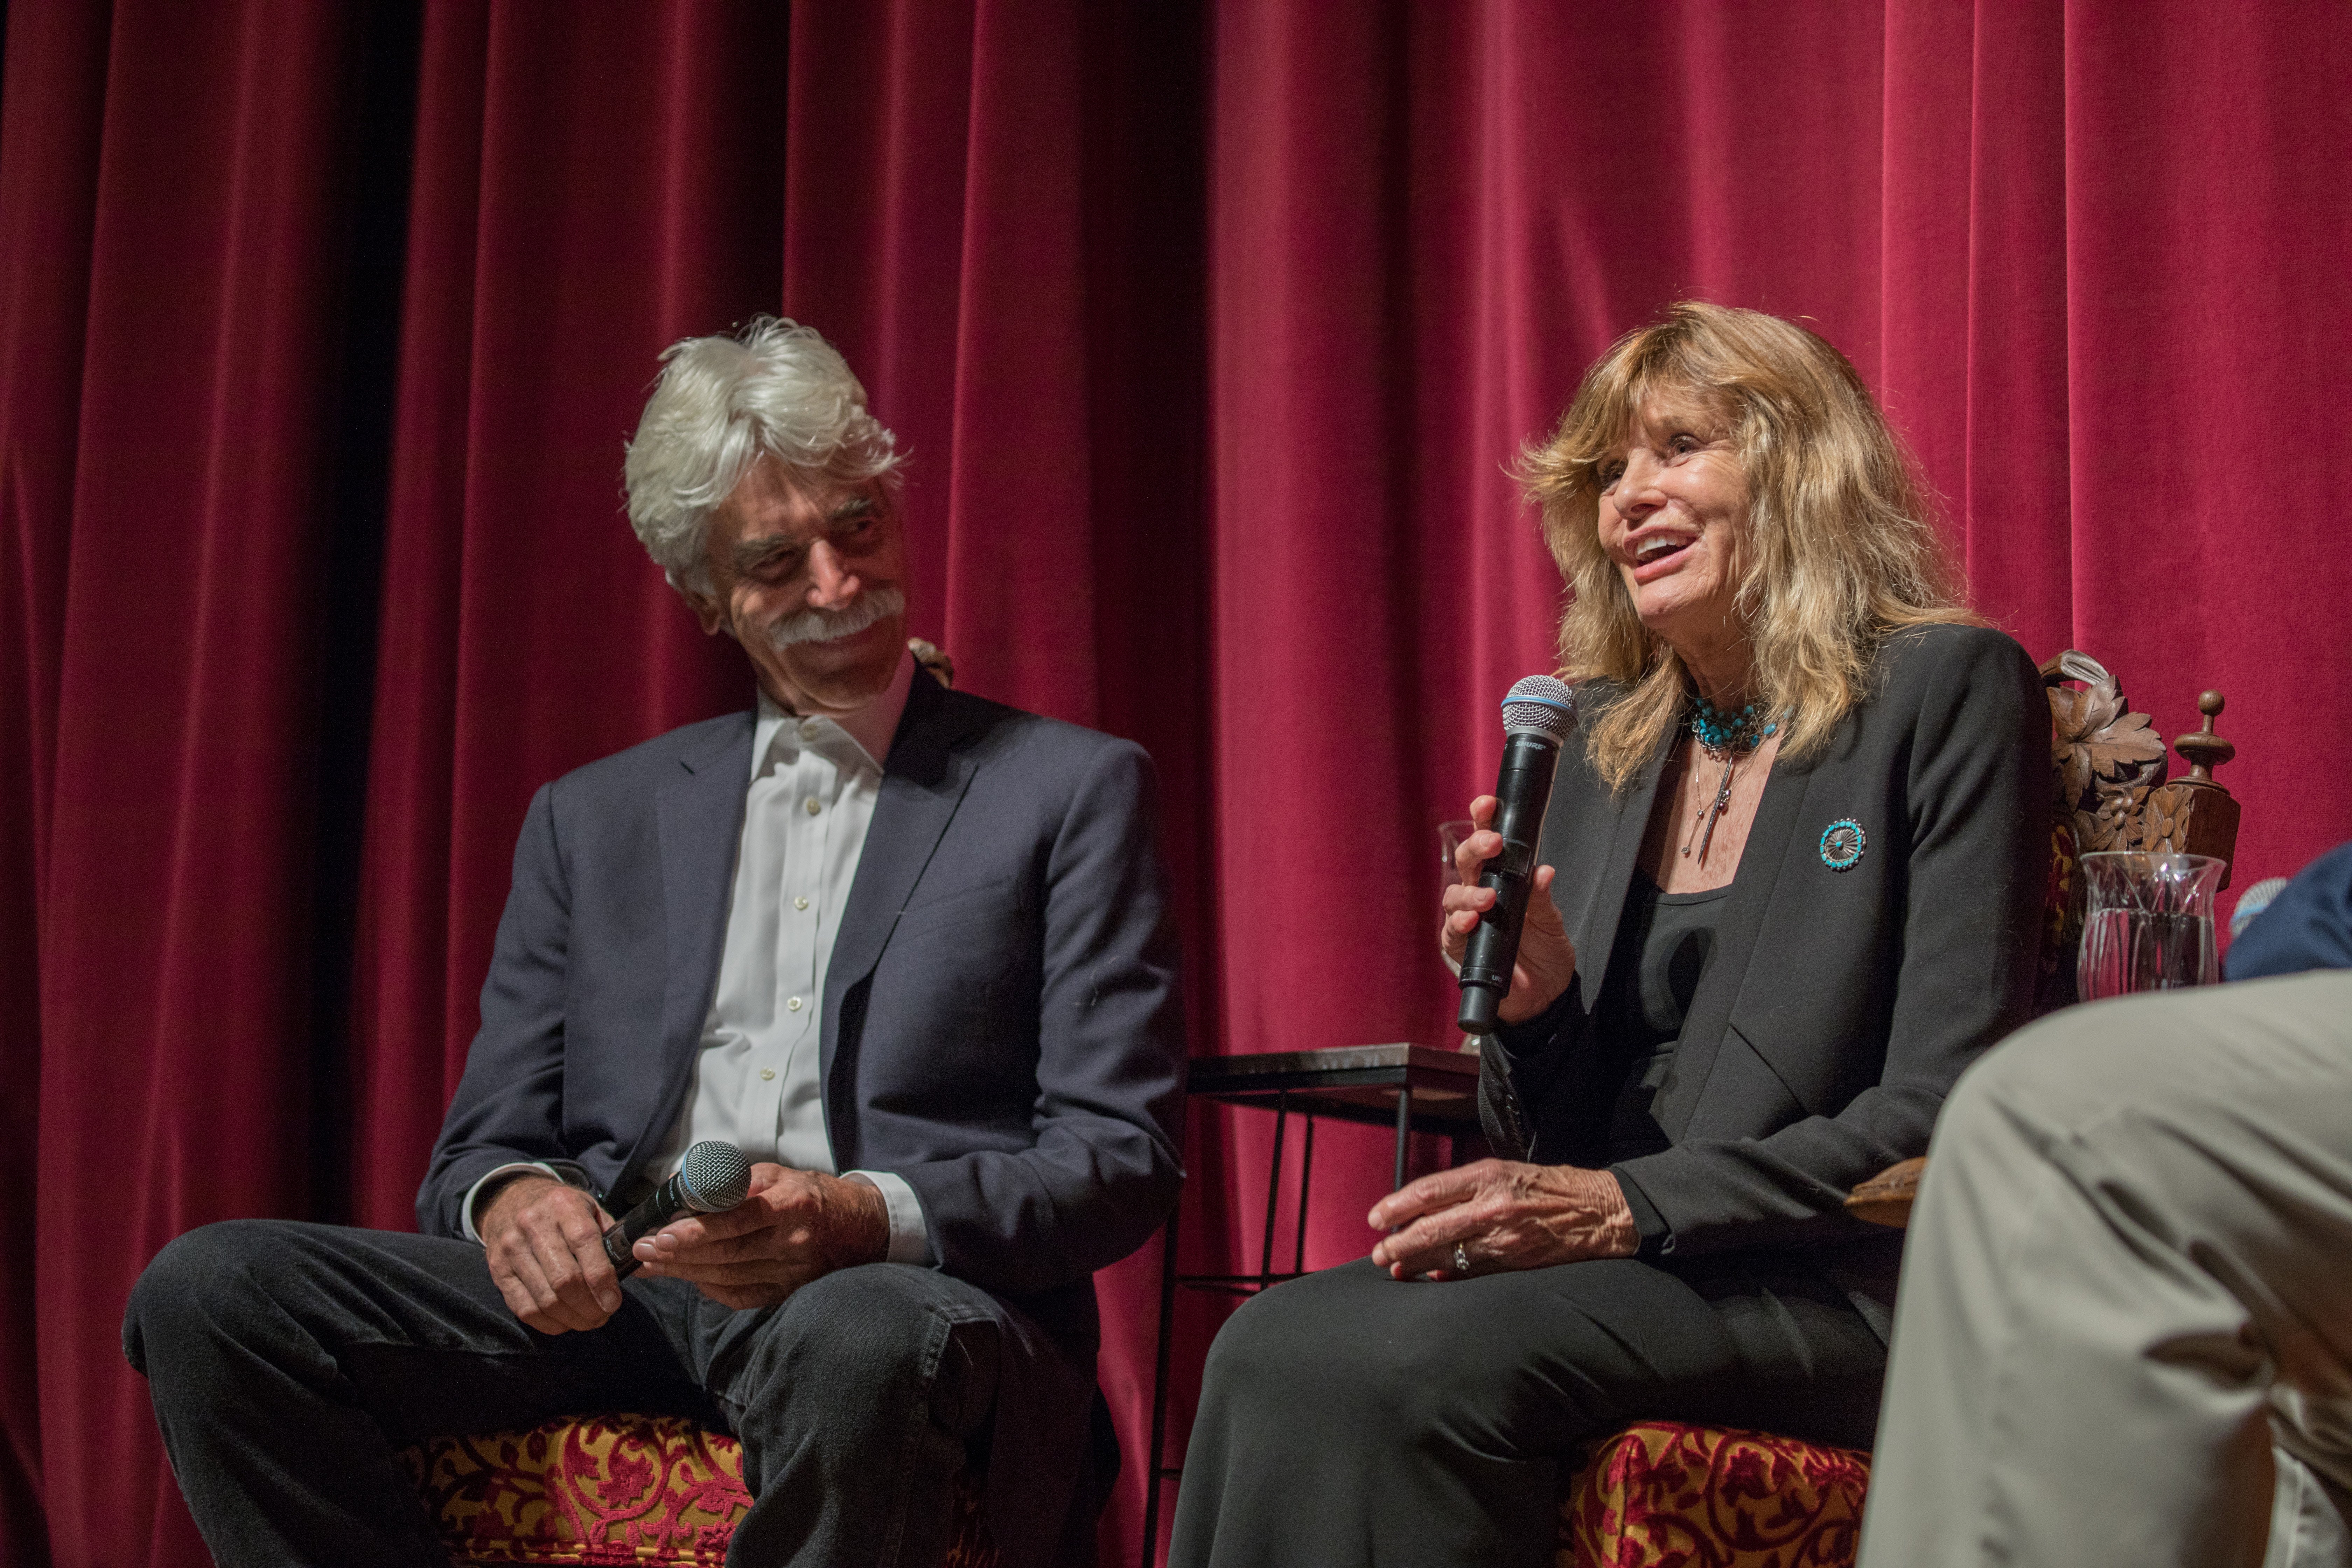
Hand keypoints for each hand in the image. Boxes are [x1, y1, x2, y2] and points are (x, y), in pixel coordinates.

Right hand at [480, 1174, 621, 1334]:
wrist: (510, 1199)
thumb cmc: (559, 1209)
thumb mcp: (588, 1207)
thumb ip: (610, 1234)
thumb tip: (634, 1267)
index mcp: (563, 1205)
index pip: (585, 1244)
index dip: (602, 1279)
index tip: (614, 1302)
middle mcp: (533, 1225)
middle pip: (565, 1279)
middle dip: (589, 1306)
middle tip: (604, 1316)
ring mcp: (511, 1248)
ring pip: (545, 1299)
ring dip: (572, 1318)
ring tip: (589, 1321)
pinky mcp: (497, 1269)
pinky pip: (523, 1307)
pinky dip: (548, 1323)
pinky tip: (564, 1322)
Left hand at [631, 1165, 889, 1309]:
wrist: (859, 1227)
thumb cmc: (811, 1195)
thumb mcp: (779, 1175)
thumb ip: (734, 1180)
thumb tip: (685, 1184)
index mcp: (791, 1205)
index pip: (736, 1222)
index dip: (695, 1231)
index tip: (661, 1234)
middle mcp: (792, 1242)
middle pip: (726, 1254)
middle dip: (678, 1255)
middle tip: (643, 1251)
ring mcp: (791, 1272)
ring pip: (728, 1278)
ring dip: (685, 1273)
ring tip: (653, 1265)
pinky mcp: (788, 1291)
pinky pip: (743, 1296)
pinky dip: (712, 1290)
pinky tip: (689, 1279)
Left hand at [1366, 1159, 1636, 1279]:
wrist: (1598, 1210)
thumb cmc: (1547, 1186)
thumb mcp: (1505, 1171)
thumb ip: (1465, 1188)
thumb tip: (1425, 1208)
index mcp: (1486, 1175)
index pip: (1428, 1191)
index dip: (1396, 1206)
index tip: (1376, 1219)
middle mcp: (1491, 1205)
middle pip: (1430, 1227)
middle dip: (1398, 1243)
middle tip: (1379, 1254)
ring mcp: (1502, 1236)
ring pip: (1446, 1253)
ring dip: (1416, 1263)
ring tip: (1395, 1269)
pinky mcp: (1514, 1261)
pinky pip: (1471, 1271)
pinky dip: (1448, 1275)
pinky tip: (1431, 1278)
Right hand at [1441, 794, 1577, 1022]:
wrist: (1545, 996)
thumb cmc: (1545, 953)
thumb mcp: (1552, 924)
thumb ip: (1543, 899)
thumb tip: (1544, 870)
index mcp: (1502, 881)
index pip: (1488, 847)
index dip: (1483, 822)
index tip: (1487, 804)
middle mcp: (1480, 895)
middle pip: (1466, 863)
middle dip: (1474, 848)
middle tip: (1491, 843)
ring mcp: (1467, 921)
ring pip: (1453, 896)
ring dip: (1468, 893)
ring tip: (1488, 898)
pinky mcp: (1460, 948)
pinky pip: (1451, 932)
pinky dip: (1459, 924)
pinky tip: (1471, 921)